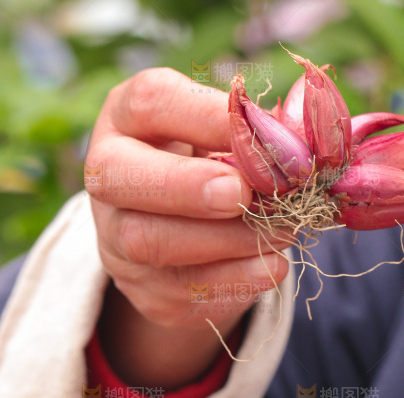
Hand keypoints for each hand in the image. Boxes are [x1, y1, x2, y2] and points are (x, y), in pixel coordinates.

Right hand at [84, 67, 291, 388]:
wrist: (190, 239)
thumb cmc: (216, 168)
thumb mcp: (229, 140)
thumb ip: (257, 136)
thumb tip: (297, 138)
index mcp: (128, 118)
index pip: (151, 102)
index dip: (205, 115)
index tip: (259, 130)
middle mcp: (106, 176)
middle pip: (120, 177)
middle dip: (187, 186)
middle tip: (242, 194)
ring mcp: (116, 239)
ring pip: (150, 241)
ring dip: (226, 238)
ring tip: (284, 230)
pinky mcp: (143, 290)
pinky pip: (182, 290)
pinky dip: (236, 278)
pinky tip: (273, 266)